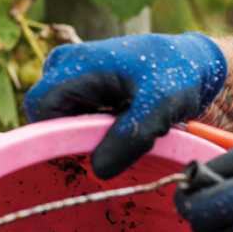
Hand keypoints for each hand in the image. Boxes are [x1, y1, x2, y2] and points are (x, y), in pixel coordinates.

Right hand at [23, 32, 226, 179]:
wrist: (191, 62)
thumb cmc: (177, 75)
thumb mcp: (160, 105)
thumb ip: (131, 137)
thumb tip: (98, 170)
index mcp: (75, 64)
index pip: (41, 108)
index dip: (58, 136)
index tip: (91, 152)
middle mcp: (64, 66)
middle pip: (48, 116)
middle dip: (76, 137)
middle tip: (116, 143)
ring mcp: (70, 75)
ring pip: (61, 120)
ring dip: (87, 134)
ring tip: (123, 129)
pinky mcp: (80, 86)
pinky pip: (73, 117)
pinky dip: (94, 129)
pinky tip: (121, 125)